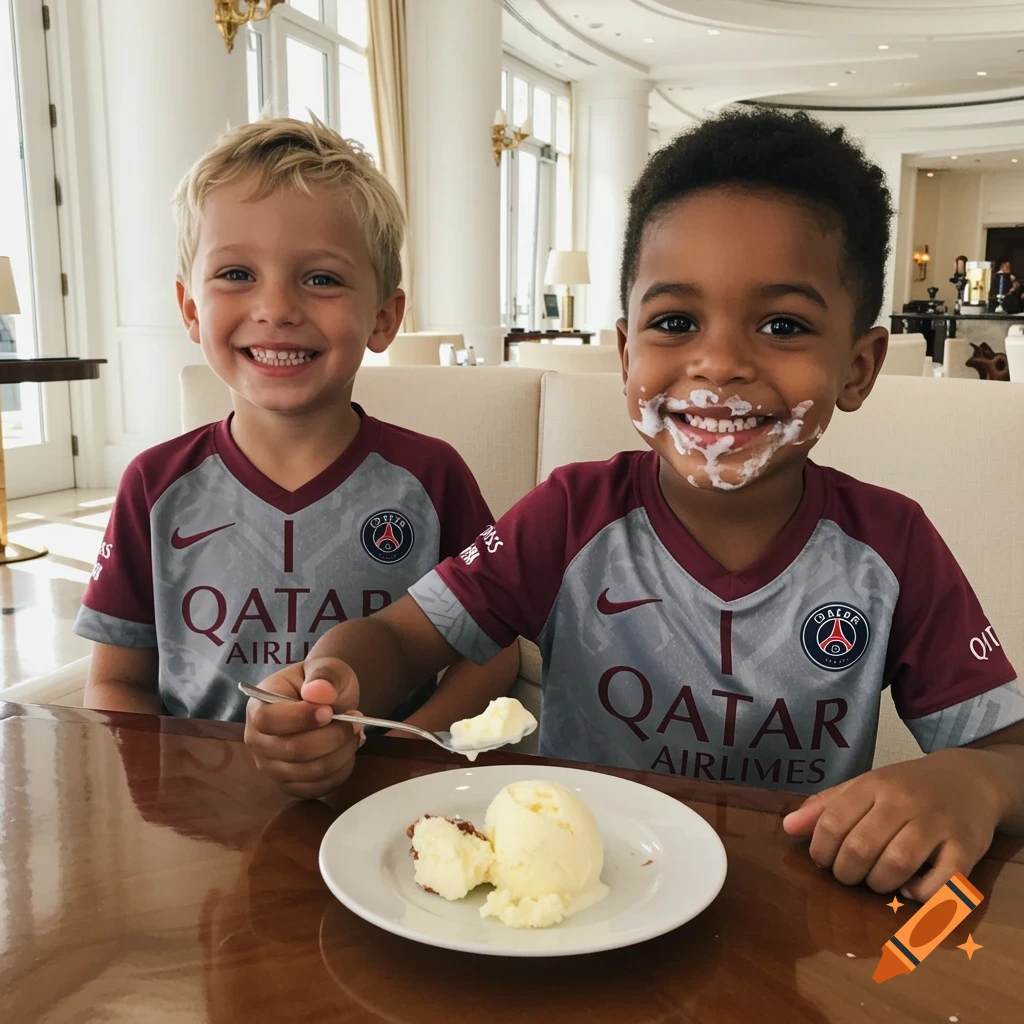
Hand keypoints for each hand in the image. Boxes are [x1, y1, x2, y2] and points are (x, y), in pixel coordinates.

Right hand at [243, 657, 362, 799]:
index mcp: (258, 707)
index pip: (267, 720)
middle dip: (333, 736)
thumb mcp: (326, 668)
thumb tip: (319, 692)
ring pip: (310, 772)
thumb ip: (324, 676)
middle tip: (357, 720)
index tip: (330, 711)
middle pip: (292, 750)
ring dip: (342, 752)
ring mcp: (272, 767)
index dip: (300, 718)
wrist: (328, 702)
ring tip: (356, 732)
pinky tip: (348, 750)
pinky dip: (341, 770)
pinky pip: (318, 788)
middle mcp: (258, 741)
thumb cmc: (322, 683)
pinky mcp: (290, 785)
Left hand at [781, 748, 1003, 900]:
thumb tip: (788, 828)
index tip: (823, 860)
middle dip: (846, 872)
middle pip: (861, 847)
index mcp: (874, 785)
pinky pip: (942, 881)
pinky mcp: (967, 847)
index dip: (820, 850)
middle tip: (849, 876)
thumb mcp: (865, 786)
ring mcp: (936, 824)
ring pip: (896, 864)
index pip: (833, 821)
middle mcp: (904, 801)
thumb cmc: (908, 787)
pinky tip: (910, 890)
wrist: (971, 779)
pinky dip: (921, 894)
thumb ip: (826, 806)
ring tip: (876, 881)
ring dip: (878, 884)